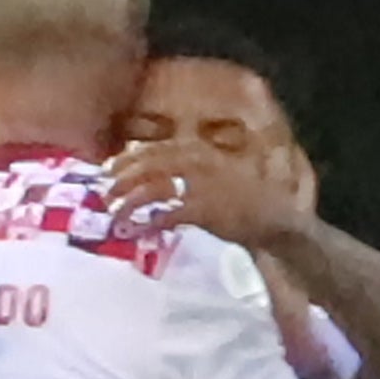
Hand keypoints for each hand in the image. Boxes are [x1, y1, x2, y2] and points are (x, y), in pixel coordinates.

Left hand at [113, 130, 316, 253]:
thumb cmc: (244, 198)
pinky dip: (149, 222)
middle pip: (148, 165)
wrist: (275, 218)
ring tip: (115, 214)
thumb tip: (150, 175)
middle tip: (104, 193)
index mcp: (200, 150)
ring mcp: (201, 185)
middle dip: (122, 179)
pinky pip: (168, 214)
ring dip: (130, 201)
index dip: (127, 158)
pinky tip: (138, 229)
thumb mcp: (215, 173)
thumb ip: (186, 170)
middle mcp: (198, 162)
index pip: (154, 149)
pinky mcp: (205, 210)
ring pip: (153, 188)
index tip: (107, 169)